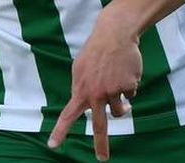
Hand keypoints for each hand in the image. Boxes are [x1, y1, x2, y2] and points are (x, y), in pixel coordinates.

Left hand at [47, 14, 142, 160]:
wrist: (114, 33)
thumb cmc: (96, 51)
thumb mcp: (81, 69)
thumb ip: (83, 88)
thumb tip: (92, 107)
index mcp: (81, 90)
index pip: (68, 115)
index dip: (60, 131)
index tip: (52, 145)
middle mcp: (96, 93)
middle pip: (100, 125)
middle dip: (101, 145)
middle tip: (102, 159)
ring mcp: (113, 90)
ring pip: (120, 110)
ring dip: (122, 104)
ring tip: (118, 82)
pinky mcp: (129, 85)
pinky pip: (131, 94)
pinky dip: (129, 85)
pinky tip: (125, 69)